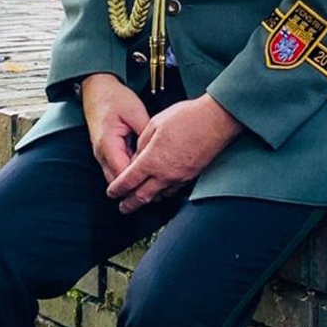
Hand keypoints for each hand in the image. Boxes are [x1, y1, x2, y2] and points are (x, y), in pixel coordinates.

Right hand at [81, 74, 149, 184]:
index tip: (155, 183)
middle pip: (117, 181)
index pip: (122, 173)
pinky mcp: (106, 151)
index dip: (138, 181)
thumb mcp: (135, 112)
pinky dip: (128, 171)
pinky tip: (142, 169)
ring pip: (116, 176)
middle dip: (135, 186)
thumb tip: (157, 150)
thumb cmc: (113, 97)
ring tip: (151, 181)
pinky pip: (116, 167)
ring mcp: (102, 153)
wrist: (97, 88)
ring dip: (131, 180)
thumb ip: (145, 133)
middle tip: (156, 188)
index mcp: (108, 143)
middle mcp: (101, 152)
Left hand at [106, 94, 242, 213]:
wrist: (215, 121)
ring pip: (159, 196)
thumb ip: (142, 143)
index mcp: (151, 160)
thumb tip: (137, 156)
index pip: (128, 181)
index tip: (112, 192)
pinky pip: (173, 190)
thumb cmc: (186, 118)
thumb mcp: (154, 124)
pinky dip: (163, 193)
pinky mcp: (191, 176)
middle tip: (123, 208)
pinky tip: (162, 189)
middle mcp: (164, 174)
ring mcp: (179, 177)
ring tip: (140, 200)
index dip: (117, 189)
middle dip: (129, 204)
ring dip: (147, 200)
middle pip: (142, 197)